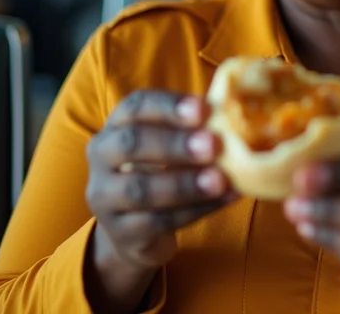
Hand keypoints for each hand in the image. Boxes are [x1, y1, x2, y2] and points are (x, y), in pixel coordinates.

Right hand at [86, 90, 236, 271]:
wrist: (137, 229)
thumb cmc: (163, 169)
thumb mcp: (172, 143)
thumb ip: (195, 128)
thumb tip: (236, 115)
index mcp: (117, 124)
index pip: (137, 106)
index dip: (170, 106)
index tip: (204, 109)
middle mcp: (102, 156)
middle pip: (132, 144)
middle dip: (175, 144)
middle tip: (213, 144)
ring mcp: (105, 197)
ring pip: (142, 190)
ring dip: (185, 184)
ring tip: (222, 179)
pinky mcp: (120, 232)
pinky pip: (158, 222)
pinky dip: (196, 210)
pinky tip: (225, 199)